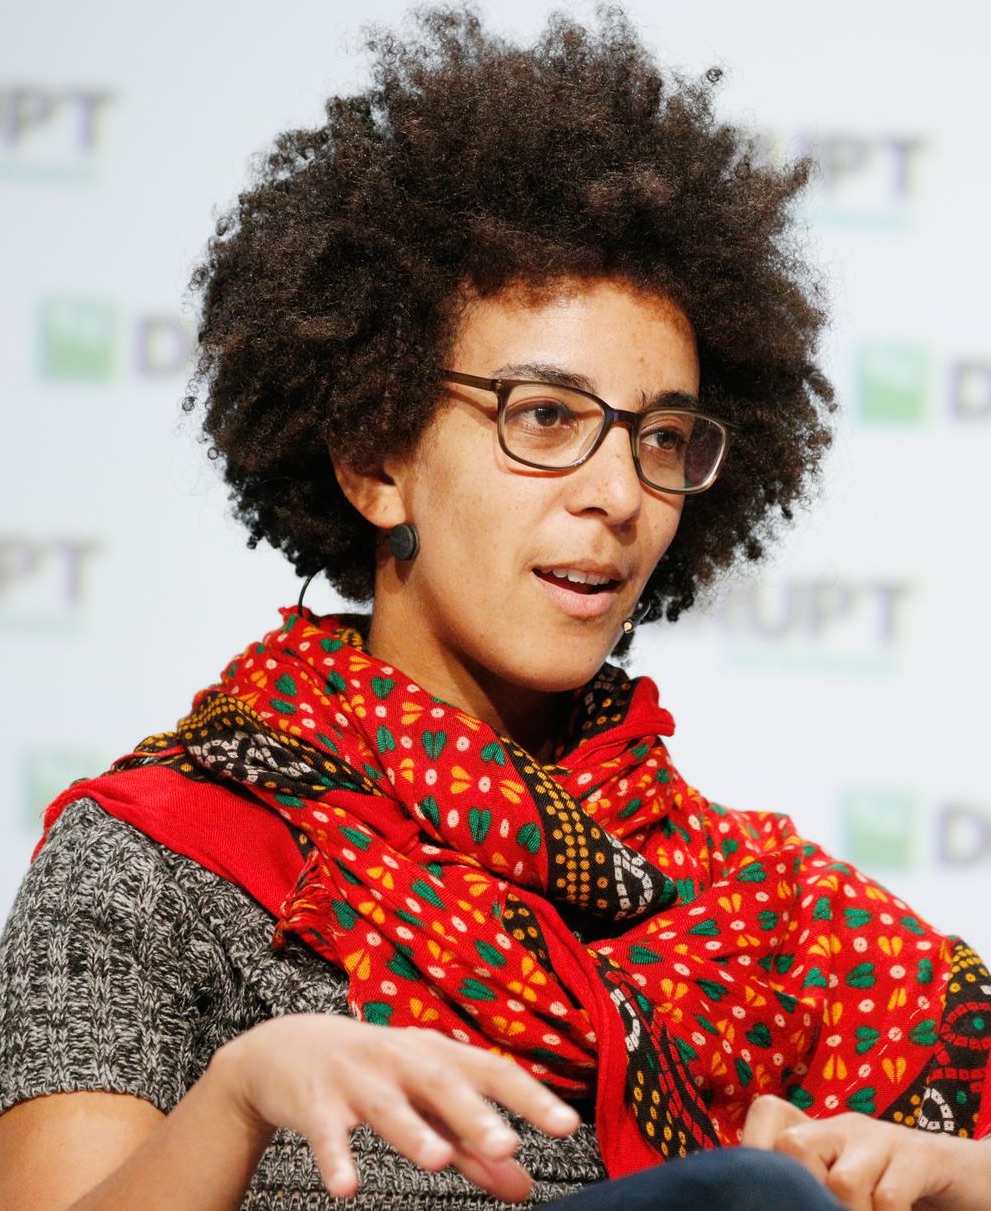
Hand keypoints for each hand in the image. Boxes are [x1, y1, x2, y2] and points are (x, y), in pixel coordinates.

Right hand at [213, 1014, 579, 1202]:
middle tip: (507, 1145)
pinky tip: (346, 1187)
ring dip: (413, 1131)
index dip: (530, 1097)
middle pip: (444, 1083)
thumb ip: (473, 1145)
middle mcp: (402, 1059)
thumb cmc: (375, 1072)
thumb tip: (525, 1188)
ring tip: (438, 1160)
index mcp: (437, 1055)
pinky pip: (327, 1133)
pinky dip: (337, 1158)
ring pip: (389, 1105)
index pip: (492, 1070)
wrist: (290, 1046)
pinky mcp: (316, 1102)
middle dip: (475, 1115)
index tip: (567, 1125)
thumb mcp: (426, 1102)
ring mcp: (358, 1077)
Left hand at [742, 1093, 990, 1210]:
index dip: (755, 1150)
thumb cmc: (894, 1190)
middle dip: (803, 1193)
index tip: (771, 1194)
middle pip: (794, 1147)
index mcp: (820, 1132)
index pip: (767, 1113)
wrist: (967, 1178)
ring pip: (842, 1182)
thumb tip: (767, 1198)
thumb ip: (812, 1187)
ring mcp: (883, 1137)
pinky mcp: (922, 1155)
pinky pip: (890, 1195)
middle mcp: (845, 1127)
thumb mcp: (848, 1188)